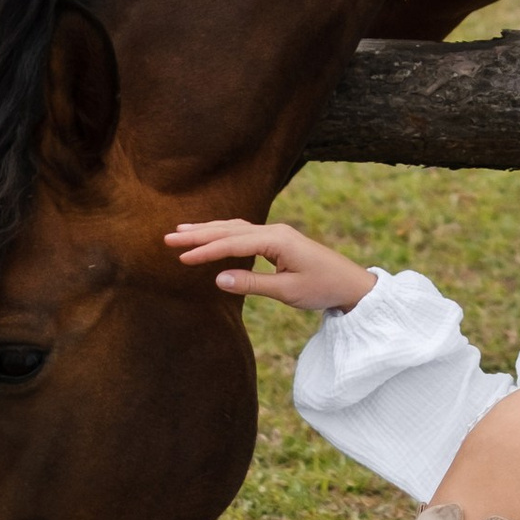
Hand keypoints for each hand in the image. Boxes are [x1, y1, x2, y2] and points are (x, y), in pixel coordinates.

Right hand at [166, 216, 374, 315]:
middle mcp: (275, 231)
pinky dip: (223, 233)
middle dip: (199, 234)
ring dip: (208, 230)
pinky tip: (211, 235)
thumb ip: (253, 284)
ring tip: (181, 233)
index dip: (206, 251)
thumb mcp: (287, 291)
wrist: (350, 283)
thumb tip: (218, 279)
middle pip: (230, 229)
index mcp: (277, 240)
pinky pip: (244, 232)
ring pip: (235, 228)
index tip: (181, 258)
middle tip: (168, 238)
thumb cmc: (322, 288)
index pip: (233, 243)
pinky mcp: (277, 240)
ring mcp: (276, 233)